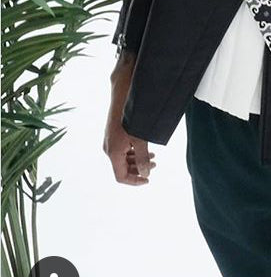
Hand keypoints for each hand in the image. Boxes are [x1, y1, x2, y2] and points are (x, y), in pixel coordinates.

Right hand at [103, 51, 156, 184]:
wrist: (122, 96)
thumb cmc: (131, 117)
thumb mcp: (140, 138)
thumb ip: (142, 157)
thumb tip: (146, 173)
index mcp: (113, 153)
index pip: (120, 177)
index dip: (134, 181)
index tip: (148, 179)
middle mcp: (109, 149)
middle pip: (122, 168)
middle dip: (138, 169)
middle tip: (155, 164)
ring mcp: (110, 141)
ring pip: (123, 158)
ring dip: (137, 160)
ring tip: (153, 156)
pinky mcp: (113, 134)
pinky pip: (122, 149)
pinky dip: (134, 152)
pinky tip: (144, 147)